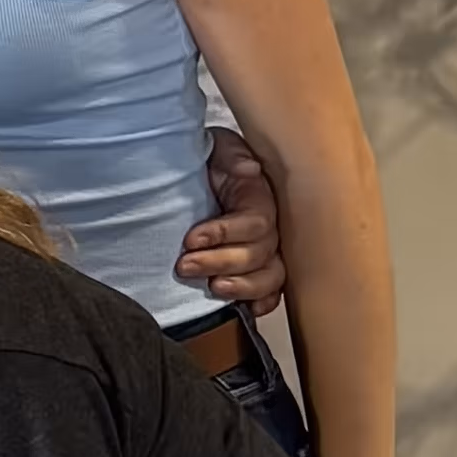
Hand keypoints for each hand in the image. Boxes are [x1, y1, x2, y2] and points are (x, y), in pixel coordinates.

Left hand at [173, 126, 286, 315]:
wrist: (189, 174)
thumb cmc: (203, 160)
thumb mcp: (215, 147)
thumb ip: (231, 156)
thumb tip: (248, 169)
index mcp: (259, 195)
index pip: (256, 222)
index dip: (225, 233)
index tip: (190, 239)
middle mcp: (267, 225)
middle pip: (261, 252)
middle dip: (221, 261)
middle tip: (184, 265)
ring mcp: (264, 248)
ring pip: (270, 275)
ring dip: (242, 286)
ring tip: (212, 287)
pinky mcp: (253, 267)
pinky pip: (271, 291)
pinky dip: (261, 302)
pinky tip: (247, 310)